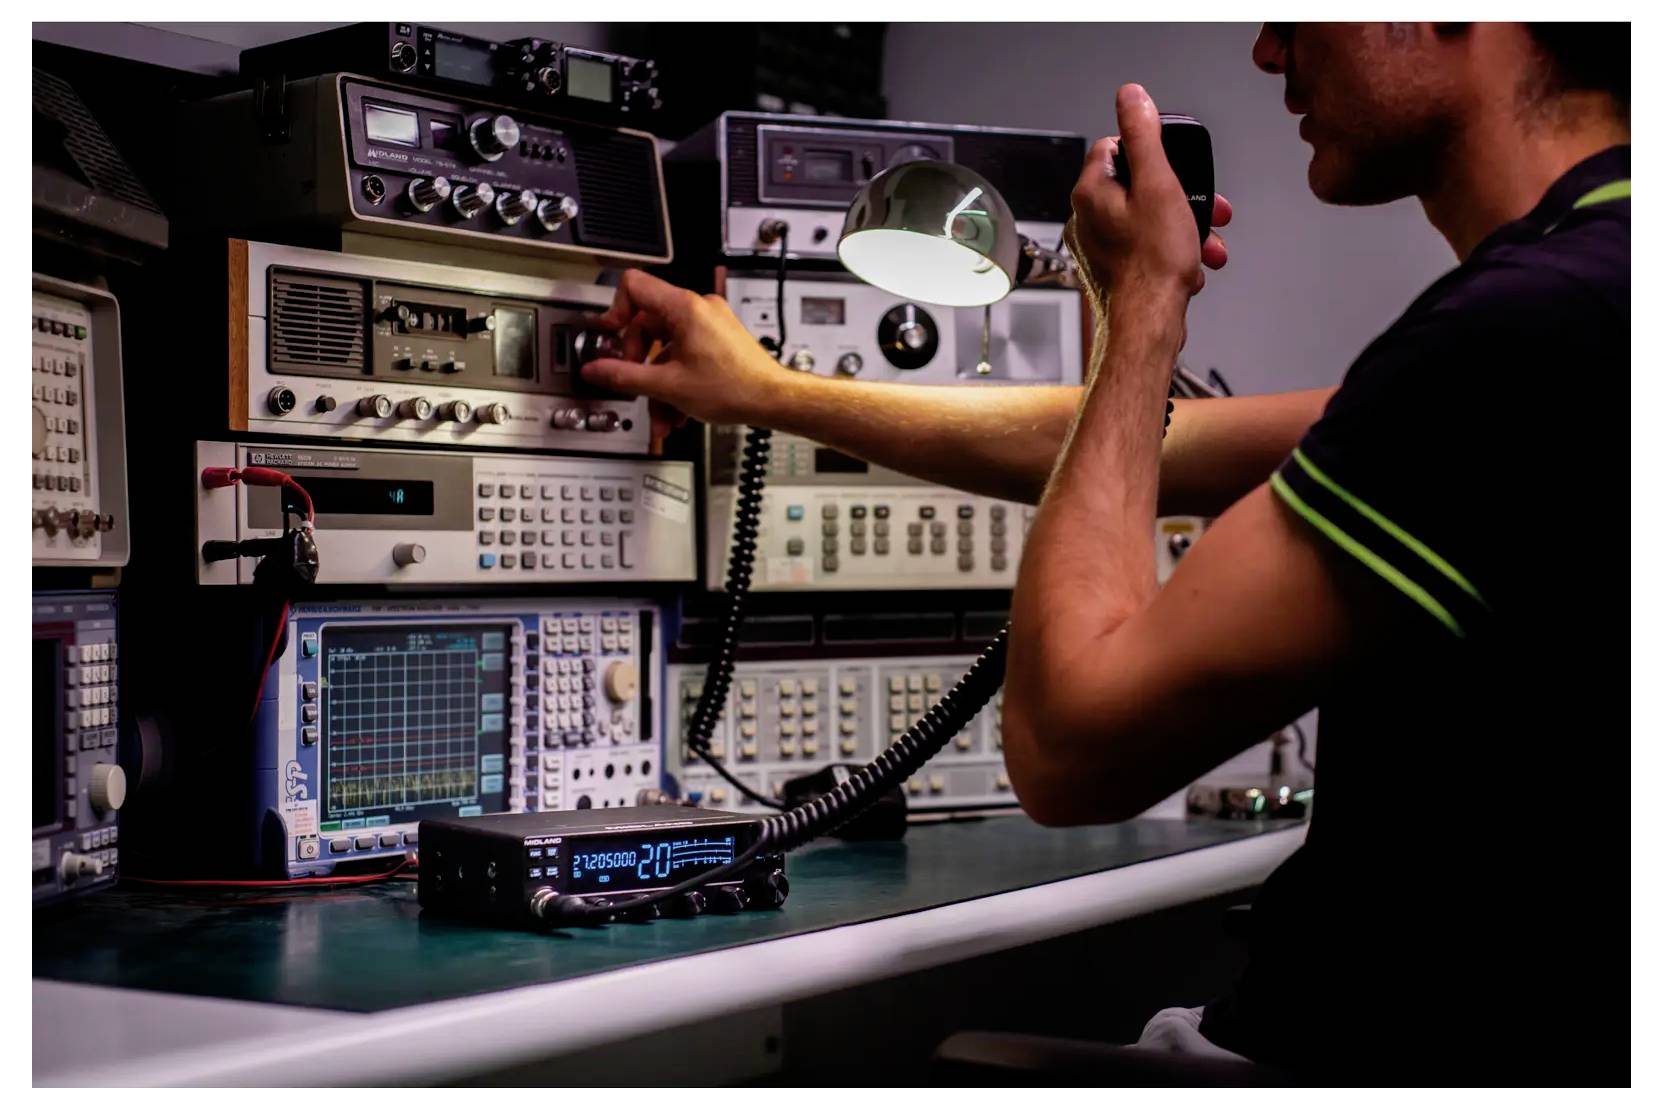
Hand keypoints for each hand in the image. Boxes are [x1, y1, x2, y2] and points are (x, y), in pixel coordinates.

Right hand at [580, 270, 789, 437]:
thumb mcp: (668, 385)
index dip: (615, 310)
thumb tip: (596, 369)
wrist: (773, 399)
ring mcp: (710, 323)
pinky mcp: (718, 339)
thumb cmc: (735, 387)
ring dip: (658, 381)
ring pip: (666, 346)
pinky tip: (677, 409)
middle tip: (635, 382)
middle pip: (647, 323)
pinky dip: (676, 378)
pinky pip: (684, 352)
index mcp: (685, 308)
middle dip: (638, 360)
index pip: (634, 286)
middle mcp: (699, 308)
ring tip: (661, 412)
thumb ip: (625, 376)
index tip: (610, 336)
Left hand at [1067, 83, 1232, 303]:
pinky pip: (1147, 249)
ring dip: (1184, 227)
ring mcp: (1098, 248)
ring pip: (1147, 220)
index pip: (1114, 147)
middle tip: (1207, 207)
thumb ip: (1144, 137)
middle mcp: (1087, 218)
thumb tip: (1131, 96)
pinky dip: (1173, 252)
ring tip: (1207, 243)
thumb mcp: (1159, 185)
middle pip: (1137, 186)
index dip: (1151, 151)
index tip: (1176, 165)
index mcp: (1090, 192)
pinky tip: (1191, 266)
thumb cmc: (1152, 262)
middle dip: (1181, 196)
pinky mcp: (1114, 272)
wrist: (1149, 323)